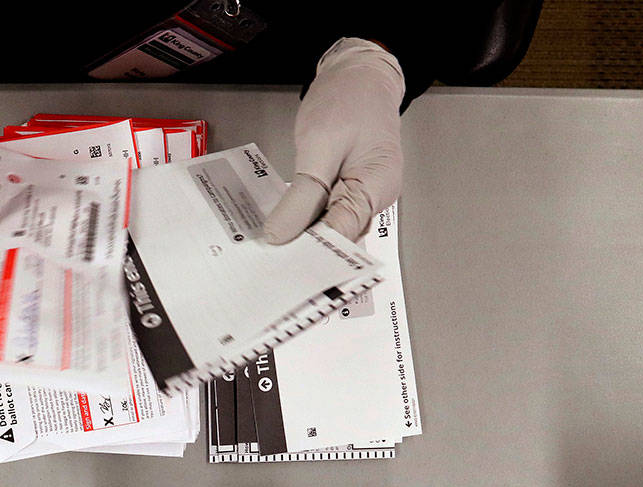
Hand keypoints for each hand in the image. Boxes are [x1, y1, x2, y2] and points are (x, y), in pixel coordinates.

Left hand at [263, 38, 404, 243]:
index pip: (341, 235)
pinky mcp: (348, 188)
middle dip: (303, 246)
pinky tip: (285, 221)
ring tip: (270, 242)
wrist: (359, 74)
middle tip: (265, 255)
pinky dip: (305, 217)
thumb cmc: (346, 100)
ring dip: (302, 233)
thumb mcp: (318, 146)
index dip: (309, 250)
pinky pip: (326, 212)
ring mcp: (363, 194)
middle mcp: (375, 198)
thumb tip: (281, 235)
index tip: (275, 257)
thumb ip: (303, 196)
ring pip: (329, 227)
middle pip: (337, 236)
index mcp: (377, 187)